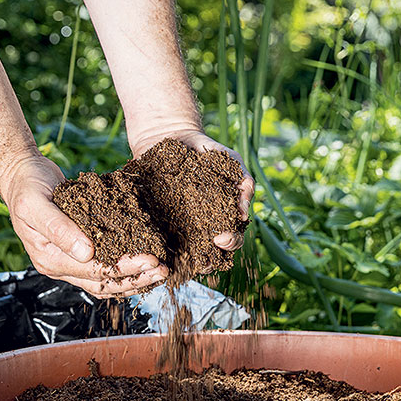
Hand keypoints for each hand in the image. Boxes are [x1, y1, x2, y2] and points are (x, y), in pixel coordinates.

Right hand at [0, 153, 167, 297]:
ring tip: (160, 271)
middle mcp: (58, 266)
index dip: (123, 268)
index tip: (150, 260)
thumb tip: (86, 252)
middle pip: (103, 281)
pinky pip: (103, 269)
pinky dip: (124, 271)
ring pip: (105, 281)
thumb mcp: (36, 203)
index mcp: (48, 258)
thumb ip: (58, 227)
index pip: (93, 271)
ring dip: (133, 279)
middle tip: (164, 269)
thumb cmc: (27, 186)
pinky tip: (144, 266)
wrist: (21, 175)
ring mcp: (68, 262)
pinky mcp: (77, 252)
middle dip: (136, 278)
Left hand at [130, 128, 254, 250]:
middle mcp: (202, 229)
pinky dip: (161, 253)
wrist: (170, 137)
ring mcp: (178, 228)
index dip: (230, 243)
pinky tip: (159, 255)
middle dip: (211, 260)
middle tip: (205, 255)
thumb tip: (243, 213)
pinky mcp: (156, 224)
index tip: (223, 237)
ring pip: (185, 256)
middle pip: (210, 256)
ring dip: (186, 263)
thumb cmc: (205, 150)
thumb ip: (243, 182)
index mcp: (222, 218)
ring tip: (184, 261)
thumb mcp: (229, 161)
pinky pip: (159, 244)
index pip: (231, 240)